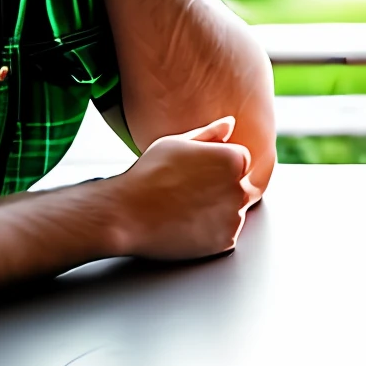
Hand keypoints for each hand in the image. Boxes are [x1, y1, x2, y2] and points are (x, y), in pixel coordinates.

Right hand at [107, 116, 259, 260]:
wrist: (126, 214)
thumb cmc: (147, 175)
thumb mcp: (177, 143)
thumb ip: (209, 133)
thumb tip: (229, 124)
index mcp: (233, 160)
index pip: (240, 161)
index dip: (215, 167)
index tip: (194, 174)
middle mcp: (240, 188)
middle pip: (240, 187)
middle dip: (219, 190)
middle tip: (187, 193)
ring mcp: (234, 217)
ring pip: (233, 212)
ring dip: (216, 212)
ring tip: (184, 208)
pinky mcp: (225, 241)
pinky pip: (225, 234)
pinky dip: (211, 232)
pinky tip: (186, 224)